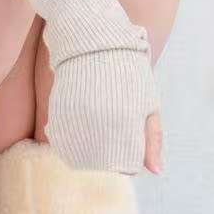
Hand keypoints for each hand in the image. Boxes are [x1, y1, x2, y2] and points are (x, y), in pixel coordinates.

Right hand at [43, 46, 160, 175]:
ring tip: (96, 125)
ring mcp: (75, 123)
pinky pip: (62, 141)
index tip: (129, 143)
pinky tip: (80, 123)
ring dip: (86, 149)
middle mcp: (98, 130)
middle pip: (101, 165)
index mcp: (125, 129)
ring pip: (80, 155)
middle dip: (107, 156)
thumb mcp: (149, 103)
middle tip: (113, 130)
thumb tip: (156, 171)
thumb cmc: (129, 72)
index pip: (125, 167)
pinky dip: (69, 139)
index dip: (129, 158)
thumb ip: (153, 138)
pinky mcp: (57, 115)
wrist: (94, 42)